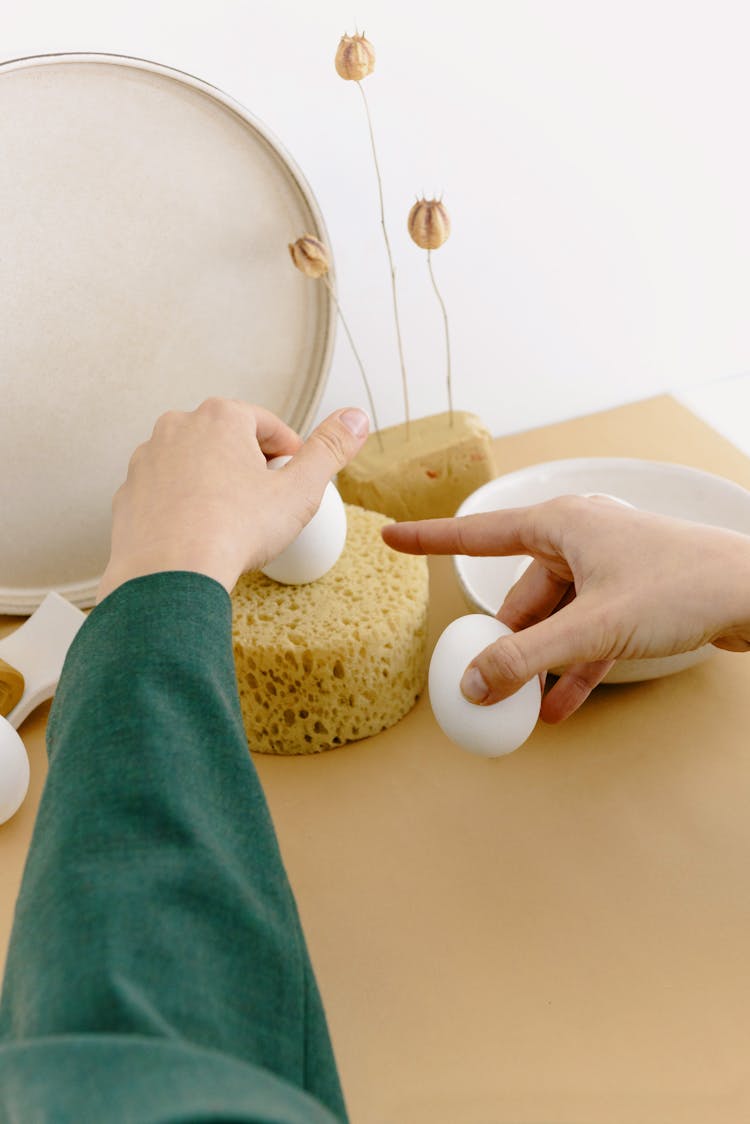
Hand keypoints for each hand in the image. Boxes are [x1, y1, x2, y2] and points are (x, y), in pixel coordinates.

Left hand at [97, 399, 368, 602]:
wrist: (169, 576)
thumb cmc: (232, 532)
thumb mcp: (299, 491)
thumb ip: (330, 450)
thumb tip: (355, 419)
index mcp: (221, 416)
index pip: (269, 426)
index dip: (289, 456)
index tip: (293, 485)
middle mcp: (178, 427)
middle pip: (229, 441)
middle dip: (250, 469)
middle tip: (265, 508)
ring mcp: (148, 459)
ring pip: (195, 465)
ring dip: (216, 486)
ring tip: (232, 525)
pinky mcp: (128, 492)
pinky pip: (167, 493)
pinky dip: (185, 507)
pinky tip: (200, 537)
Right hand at [382, 495, 749, 721]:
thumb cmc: (680, 588)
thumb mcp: (592, 629)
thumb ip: (526, 659)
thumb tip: (474, 686)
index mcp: (559, 524)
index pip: (476, 533)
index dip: (429, 540)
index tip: (391, 536)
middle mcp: (578, 539)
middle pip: (521, 597)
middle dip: (508, 645)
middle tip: (490, 688)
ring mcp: (605, 568)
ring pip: (555, 620)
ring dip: (541, 665)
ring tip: (526, 711)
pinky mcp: (629, 596)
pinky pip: (585, 633)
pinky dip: (572, 667)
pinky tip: (560, 708)